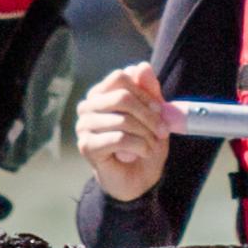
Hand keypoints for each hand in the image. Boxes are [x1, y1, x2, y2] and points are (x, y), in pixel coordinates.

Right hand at [75, 64, 172, 203]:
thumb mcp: (153, 116)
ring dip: (146, 134)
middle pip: (122, 97)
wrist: (138, 181)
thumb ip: (149, 91)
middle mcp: (88, 107)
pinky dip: (139, 146)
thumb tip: (141, 66)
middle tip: (162, 131)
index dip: (145, 93)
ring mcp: (84, 126)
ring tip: (152, 146)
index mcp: (101, 94)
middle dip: (149, 116)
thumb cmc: (143, 145)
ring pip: (123, 119)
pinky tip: (142, 154)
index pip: (121, 78)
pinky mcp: (87, 146)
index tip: (160, 110)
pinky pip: (119, 138)